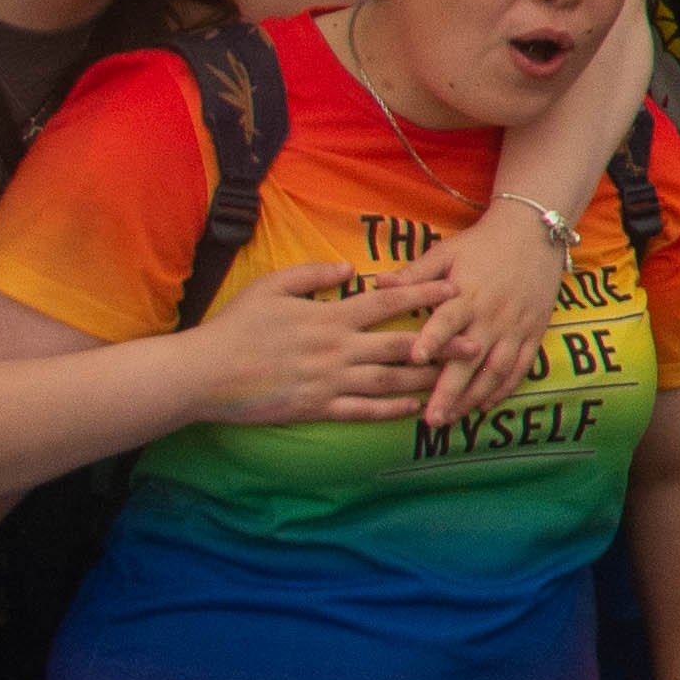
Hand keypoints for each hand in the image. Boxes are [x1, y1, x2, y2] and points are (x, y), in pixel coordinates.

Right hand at [188, 259, 437, 426]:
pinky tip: (416, 408)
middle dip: (442, 344)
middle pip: (400, 346)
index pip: (386, 304)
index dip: (422, 295)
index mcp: (328, 318)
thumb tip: (348, 268)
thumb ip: (311, 275)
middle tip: (478, 342)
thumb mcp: (269, 287)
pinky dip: (392, 410)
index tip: (454, 289)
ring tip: (458, 378)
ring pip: (389, 382)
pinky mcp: (317, 409)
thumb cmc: (233, 327)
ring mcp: (329, 382)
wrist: (202, 374)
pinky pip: (364, 411)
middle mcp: (336, 350)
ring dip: (426, 380)